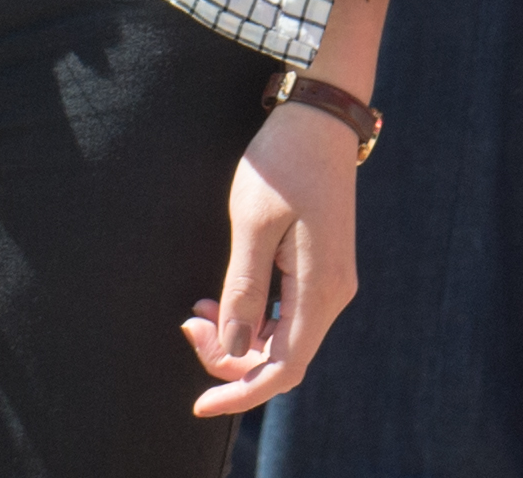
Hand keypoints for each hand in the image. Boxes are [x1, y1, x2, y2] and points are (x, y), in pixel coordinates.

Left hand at [181, 101, 361, 415]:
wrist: (320, 116)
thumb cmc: (283, 163)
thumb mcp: (252, 224)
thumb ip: (242, 290)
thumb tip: (233, 346)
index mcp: (322, 288)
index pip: (284, 367)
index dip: (241, 393)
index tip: (199, 405)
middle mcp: (334, 293)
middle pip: (283, 358)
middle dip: (231, 359)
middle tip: (188, 327)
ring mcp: (331, 281)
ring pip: (284, 339)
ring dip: (239, 338)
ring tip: (196, 312)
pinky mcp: (322, 268)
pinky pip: (289, 314)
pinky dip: (253, 318)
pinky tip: (220, 300)